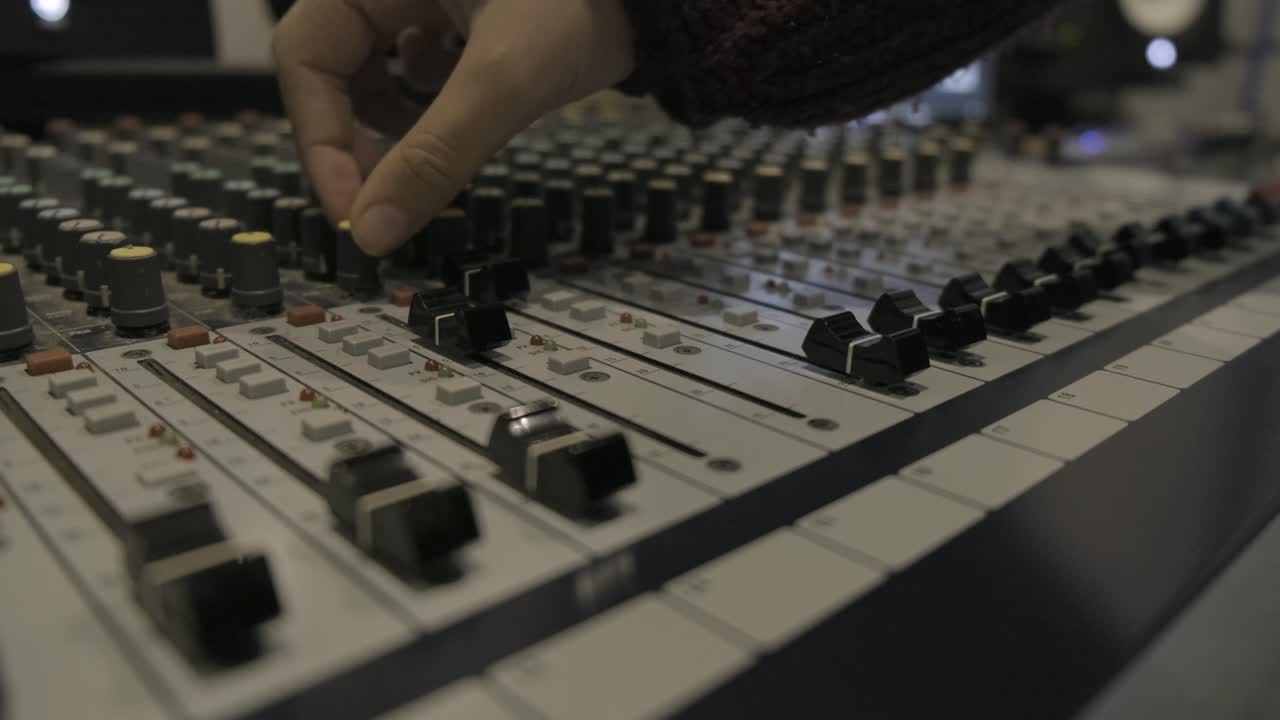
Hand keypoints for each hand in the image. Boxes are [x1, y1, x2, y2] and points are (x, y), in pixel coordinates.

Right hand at [272, 0, 636, 255]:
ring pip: (371, 73)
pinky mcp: (458, 12)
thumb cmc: (585, 2)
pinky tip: (465, 118)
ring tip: (430, 164)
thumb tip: (373, 235)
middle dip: (355, 142)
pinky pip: (415, 66)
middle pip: (330, 70)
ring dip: (390, 129)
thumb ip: (438, 154)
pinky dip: (427, 105)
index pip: (306, 59)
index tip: (355, 215)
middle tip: (390, 204)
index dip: (319, 142)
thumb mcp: (507, 79)